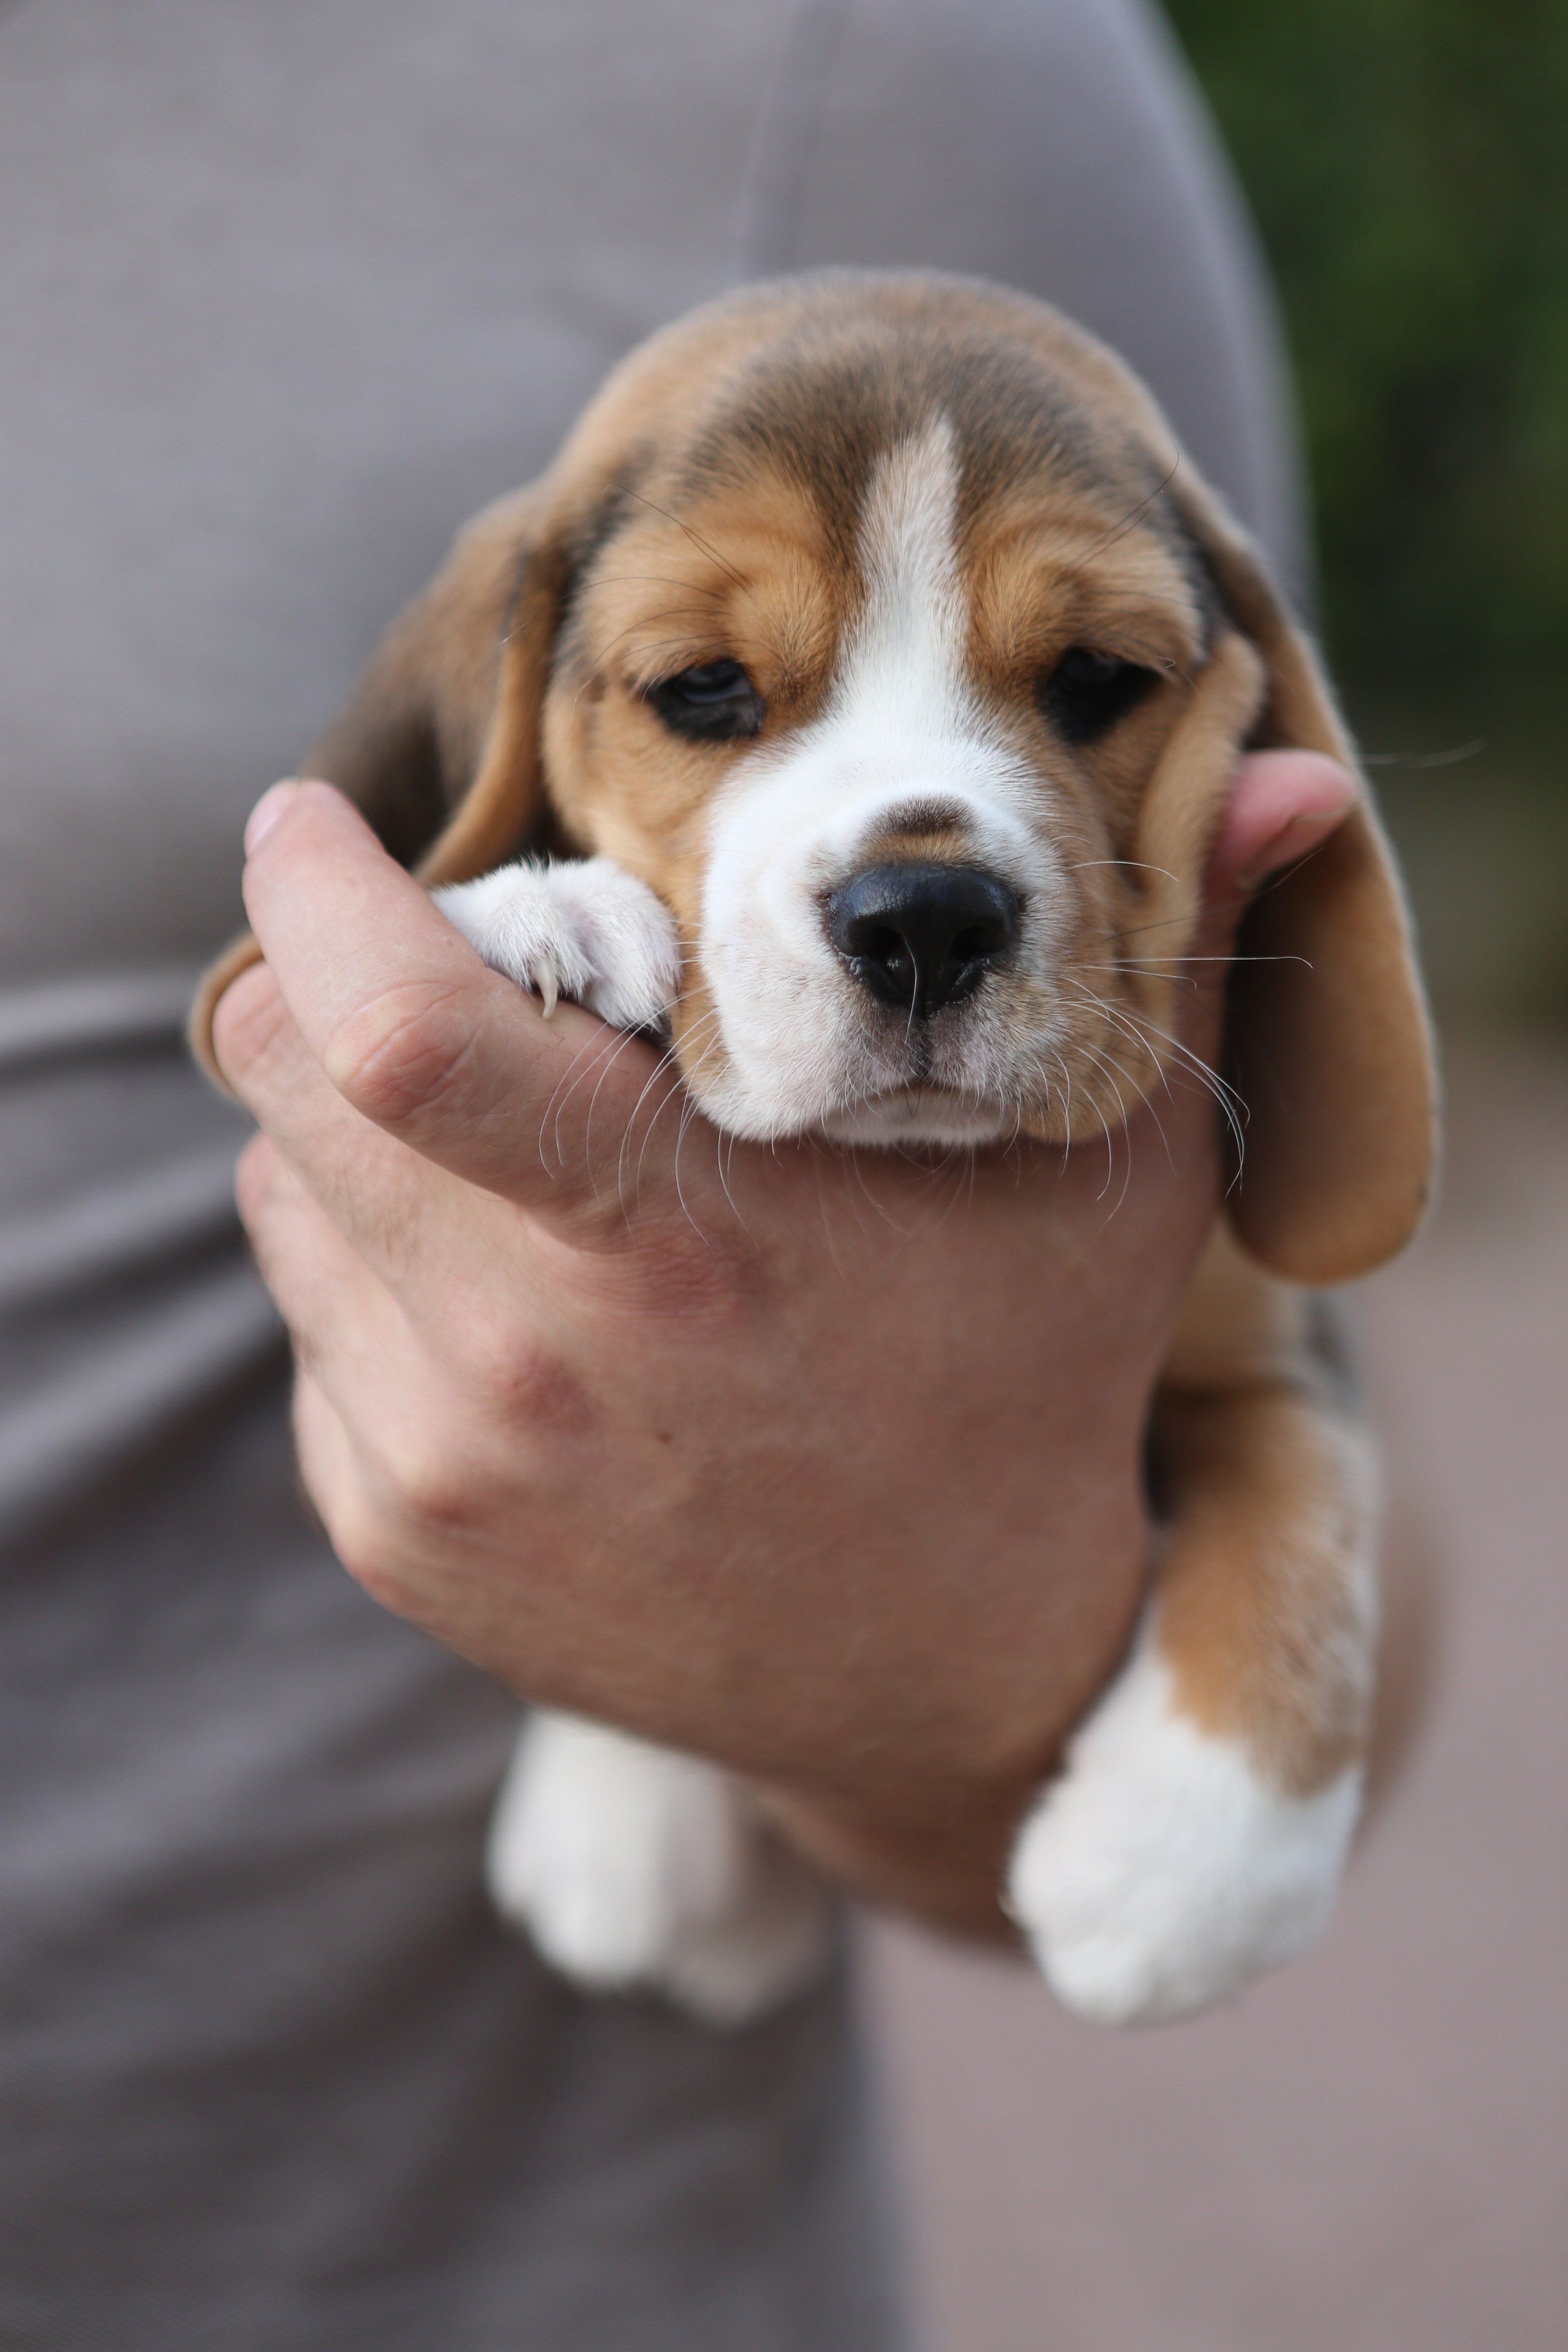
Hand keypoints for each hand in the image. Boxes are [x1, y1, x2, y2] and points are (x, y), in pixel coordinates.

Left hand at [215, 753, 1356, 1934]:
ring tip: (509, 1150)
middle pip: (282, 1079)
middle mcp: (519, 1362)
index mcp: (671, 1237)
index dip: (314, 892)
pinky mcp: (395, 1539)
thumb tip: (1294, 774)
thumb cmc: (1025, 1388)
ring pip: (284, 1195)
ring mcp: (438, 1467)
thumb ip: (1168, 964)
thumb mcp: (1111, 1182)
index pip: (391, 1026)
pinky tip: (520, 1301)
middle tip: (432, 967)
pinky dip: (371, 1271)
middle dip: (321, 982)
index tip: (311, 820)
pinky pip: (313, 1328)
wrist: (952, 1680)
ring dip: (353, 1130)